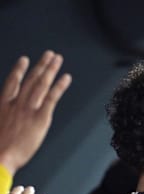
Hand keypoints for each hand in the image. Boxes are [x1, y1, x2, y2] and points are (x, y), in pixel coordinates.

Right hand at [0, 51, 71, 173]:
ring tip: (57, 59)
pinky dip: (59, 87)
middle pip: (30, 80)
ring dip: (50, 70)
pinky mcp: (40, 118)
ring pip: (41, 84)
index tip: (24, 60)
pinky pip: (51, 98)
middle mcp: (16, 103)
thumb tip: (4, 117)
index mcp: (2, 105)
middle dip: (41, 66)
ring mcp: (28, 109)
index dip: (19, 70)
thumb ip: (2, 117)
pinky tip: (66, 77)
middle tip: (49, 55)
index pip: (12, 83)